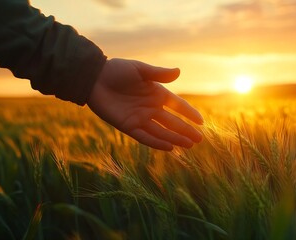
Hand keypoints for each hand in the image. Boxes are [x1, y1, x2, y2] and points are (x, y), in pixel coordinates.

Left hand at [87, 58, 203, 150]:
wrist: (94, 78)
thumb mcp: (139, 69)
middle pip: (172, 122)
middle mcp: (151, 108)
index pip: (178, 106)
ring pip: (161, 132)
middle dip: (186, 131)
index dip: (189, 113)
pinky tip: (169, 147)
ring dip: (175, 138)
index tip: (201, 122)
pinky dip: (156, 142)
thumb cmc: (117, 70)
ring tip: (189, 145)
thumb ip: (158, 73)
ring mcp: (140, 118)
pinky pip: (145, 137)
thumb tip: (178, 72)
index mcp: (156, 93)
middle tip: (199, 140)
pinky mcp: (128, 126)